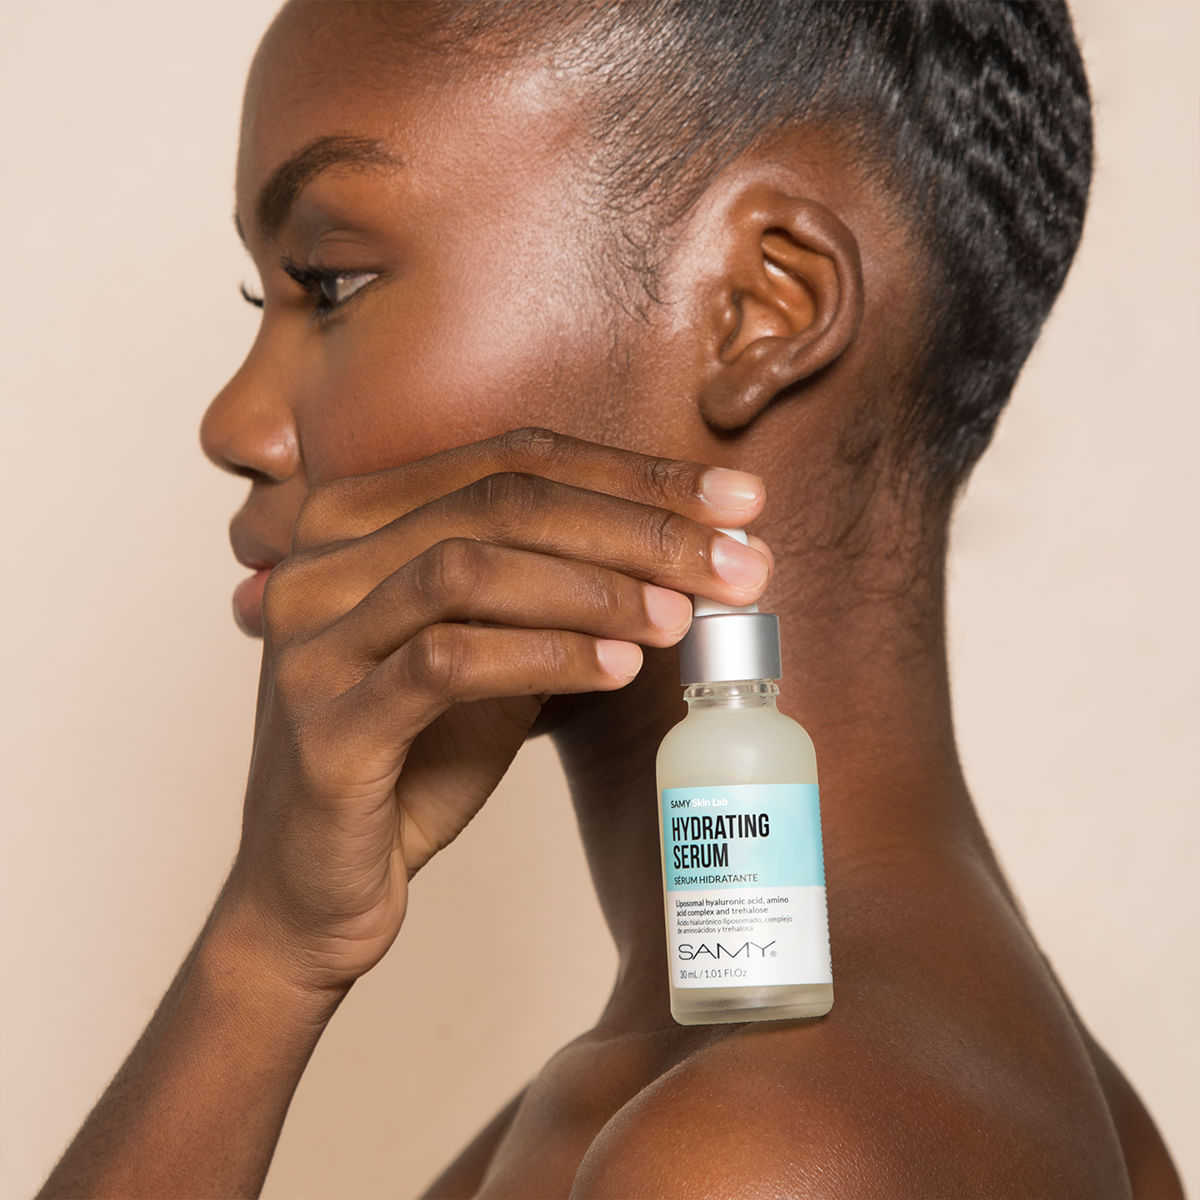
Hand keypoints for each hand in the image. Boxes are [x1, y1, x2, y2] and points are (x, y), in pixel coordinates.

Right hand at [217, 428, 769, 996]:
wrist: (320, 884)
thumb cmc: (414, 759)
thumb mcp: (493, 654)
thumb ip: (556, 593)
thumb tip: (694, 554)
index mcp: (357, 521)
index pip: (513, 458)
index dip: (635, 473)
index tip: (737, 499)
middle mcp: (320, 561)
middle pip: (502, 501)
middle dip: (638, 525)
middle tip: (739, 561)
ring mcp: (310, 639)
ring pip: (469, 567)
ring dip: (597, 587)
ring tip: (682, 617)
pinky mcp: (323, 722)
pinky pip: (447, 662)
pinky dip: (547, 655)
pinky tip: (620, 667)